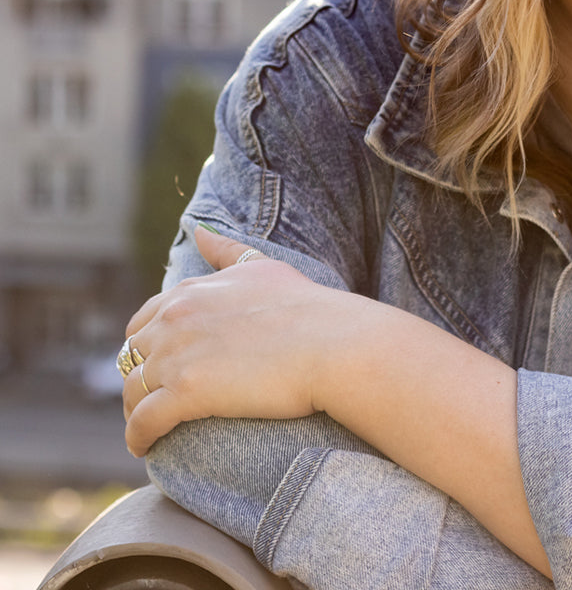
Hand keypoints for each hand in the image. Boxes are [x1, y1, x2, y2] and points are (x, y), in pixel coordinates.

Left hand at [121, 227, 343, 456]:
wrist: (333, 343)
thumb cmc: (307, 306)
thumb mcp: (263, 266)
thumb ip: (226, 250)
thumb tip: (198, 230)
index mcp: (190, 291)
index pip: (144, 320)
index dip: (149, 345)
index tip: (163, 363)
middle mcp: (175, 319)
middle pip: (132, 356)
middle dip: (139, 377)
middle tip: (158, 399)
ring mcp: (177, 356)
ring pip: (131, 392)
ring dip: (135, 411)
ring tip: (152, 429)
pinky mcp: (185, 393)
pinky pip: (143, 423)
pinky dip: (138, 438)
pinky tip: (146, 447)